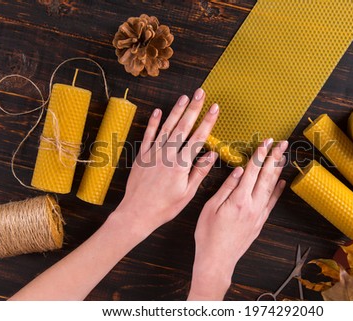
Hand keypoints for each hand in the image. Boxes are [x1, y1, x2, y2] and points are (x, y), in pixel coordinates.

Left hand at [115, 88, 218, 238]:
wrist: (137, 213)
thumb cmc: (165, 207)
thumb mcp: (188, 193)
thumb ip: (199, 171)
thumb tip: (212, 154)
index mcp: (181, 165)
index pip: (198, 138)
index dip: (207, 121)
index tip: (215, 108)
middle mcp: (167, 155)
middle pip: (183, 127)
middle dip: (193, 108)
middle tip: (201, 93)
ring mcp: (153, 154)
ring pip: (167, 128)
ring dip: (176, 111)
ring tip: (184, 97)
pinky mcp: (141, 156)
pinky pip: (148, 135)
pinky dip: (154, 123)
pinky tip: (159, 111)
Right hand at [188, 139, 287, 299]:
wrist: (217, 260)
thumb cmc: (208, 235)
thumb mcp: (210, 208)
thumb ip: (226, 188)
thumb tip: (239, 171)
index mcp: (238, 200)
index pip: (252, 172)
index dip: (259, 155)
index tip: (265, 142)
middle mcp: (252, 206)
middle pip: (266, 177)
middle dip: (274, 158)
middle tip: (282, 144)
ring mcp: (258, 215)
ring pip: (271, 188)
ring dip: (277, 171)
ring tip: (283, 157)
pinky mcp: (259, 223)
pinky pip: (271, 203)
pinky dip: (277, 191)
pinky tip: (281, 182)